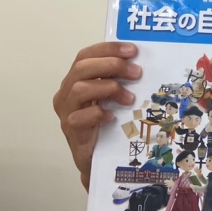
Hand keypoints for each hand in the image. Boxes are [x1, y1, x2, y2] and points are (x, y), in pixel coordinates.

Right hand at [53, 42, 140, 191]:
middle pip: (81, 68)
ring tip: (129, 98)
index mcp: (75, 80)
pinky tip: (112, 117)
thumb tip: (145, 64)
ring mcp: (66, 113)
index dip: (108, 49)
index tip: (133, 50)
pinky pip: (79, 118)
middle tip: (136, 72)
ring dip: (108, 88)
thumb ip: (120, 81)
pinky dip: (97, 113)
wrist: (98, 161)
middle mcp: (66, 94)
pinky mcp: (71, 132)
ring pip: (79, 89)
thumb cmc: (107, 126)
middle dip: (111, 65)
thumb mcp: (114, 98)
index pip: (86, 55)